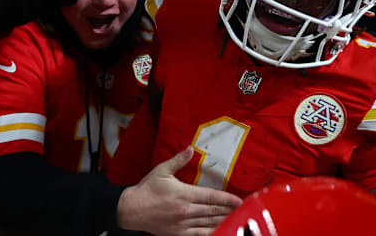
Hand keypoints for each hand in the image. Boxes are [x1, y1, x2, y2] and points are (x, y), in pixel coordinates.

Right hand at [117, 146, 241, 235]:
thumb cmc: (147, 189)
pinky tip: (221, 230)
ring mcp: (182, 224)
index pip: (212, 196)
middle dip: (230, 211)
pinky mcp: (178, 234)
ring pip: (209, 223)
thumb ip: (179, 160)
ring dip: (224, 221)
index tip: (240, 200)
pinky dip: (211, 233)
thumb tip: (191, 148)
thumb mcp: (162, 170)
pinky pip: (199, 235)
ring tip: (237, 220)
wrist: (131, 210)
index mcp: (184, 194)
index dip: (228, 199)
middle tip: (244, 210)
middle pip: (214, 211)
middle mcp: (186, 210)